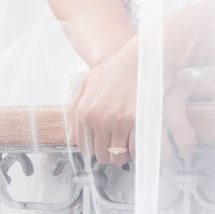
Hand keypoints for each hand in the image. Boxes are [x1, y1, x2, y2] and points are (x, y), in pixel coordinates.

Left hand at [65, 37, 197, 160]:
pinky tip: (140, 143)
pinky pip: (136, 150)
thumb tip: (71, 138)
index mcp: (85, 111)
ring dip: (124, 154)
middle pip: (102, 154)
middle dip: (110, 154)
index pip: (85, 146)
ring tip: (130, 146)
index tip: (104, 145)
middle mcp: (100, 119)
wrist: (142, 58)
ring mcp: (119, 122)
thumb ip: (75, 109)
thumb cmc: (116, 68)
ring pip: (119, 155)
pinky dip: (138, 151)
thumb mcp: (87, 83)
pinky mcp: (139, 122)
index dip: (95, 148)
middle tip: (119, 147)